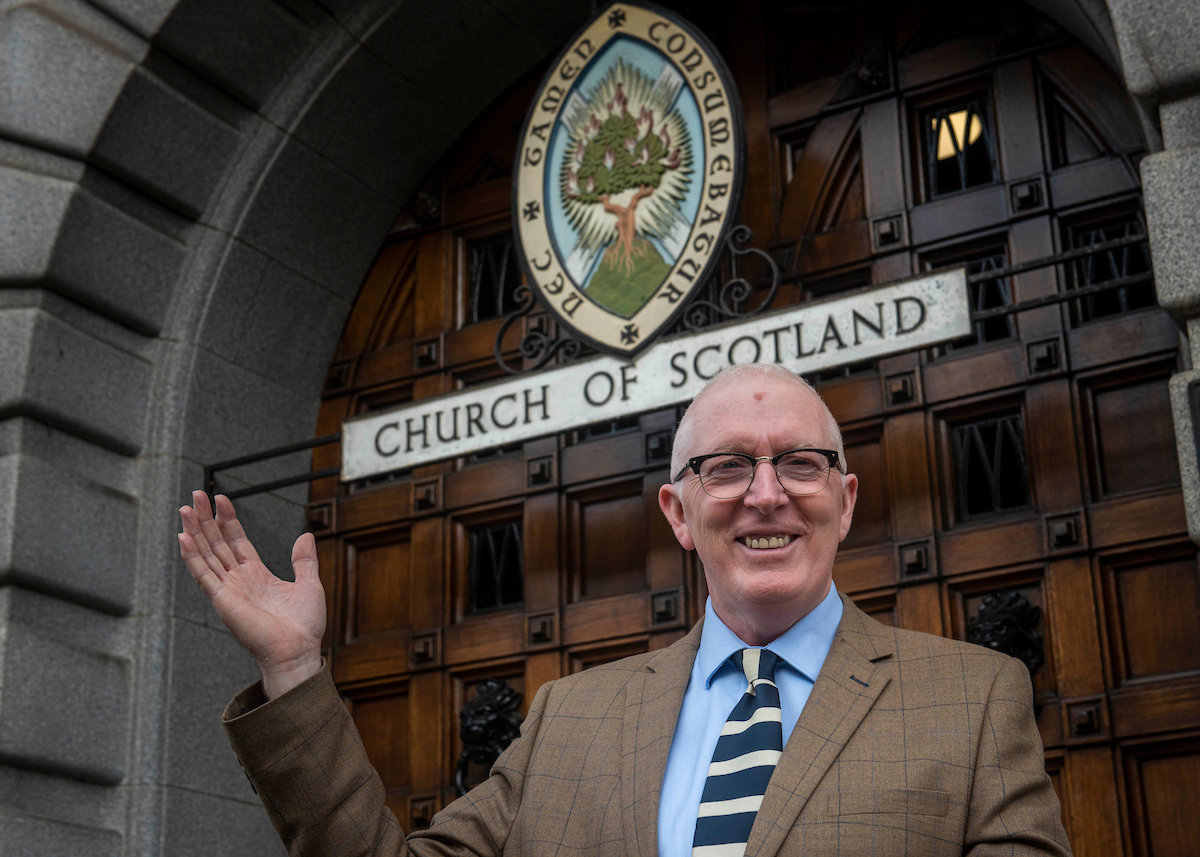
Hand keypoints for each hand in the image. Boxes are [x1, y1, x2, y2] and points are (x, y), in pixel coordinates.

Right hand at [178, 491, 325, 698]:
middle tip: (196, 494)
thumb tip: (306, 536)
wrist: (298, 650)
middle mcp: (239, 580)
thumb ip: (304, 560)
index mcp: (256, 574)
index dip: (228, 519)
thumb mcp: (309, 584)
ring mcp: (228, 589)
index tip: (220, 498)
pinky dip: (192, 556)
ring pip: (207, 554)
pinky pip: (203, 575)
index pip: (236, 540)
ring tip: (186, 508)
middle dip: (207, 518)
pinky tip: (184, 537)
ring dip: (195, 531)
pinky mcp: (222, 600)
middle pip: (217, 542)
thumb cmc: (303, 627)